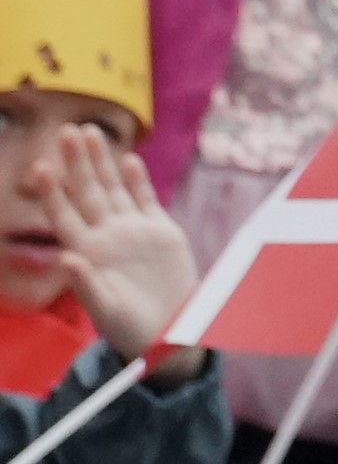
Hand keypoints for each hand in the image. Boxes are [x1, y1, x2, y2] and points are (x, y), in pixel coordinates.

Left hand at [33, 122, 192, 355]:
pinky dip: (137, 180)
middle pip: (88, 192)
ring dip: (103, 161)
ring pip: (114, 189)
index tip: (41, 166)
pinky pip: (146, 200)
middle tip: (67, 130)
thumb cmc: (130, 329)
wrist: (170, 334)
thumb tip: (67, 258)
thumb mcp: (105, 310)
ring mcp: (133, 232)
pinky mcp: (161, 233)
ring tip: (91, 132)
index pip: (64, 215)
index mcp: (87, 253)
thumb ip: (86, 283)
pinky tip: (129, 159)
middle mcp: (106, 236)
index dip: (53, 191)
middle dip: (78, 162)